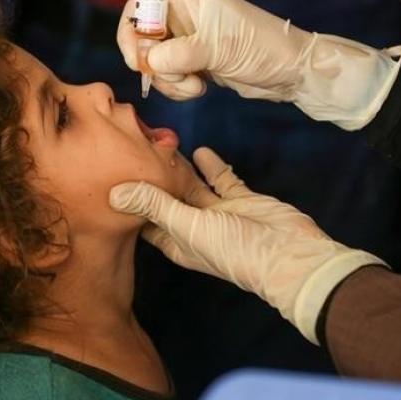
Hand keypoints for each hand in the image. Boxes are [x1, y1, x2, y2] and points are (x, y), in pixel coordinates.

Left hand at [110, 148, 384, 343]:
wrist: (289, 254)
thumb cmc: (233, 248)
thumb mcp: (188, 226)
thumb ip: (155, 205)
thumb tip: (113, 192)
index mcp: (177, 242)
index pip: (145, 220)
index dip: (130, 201)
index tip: (111, 175)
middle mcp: (194, 227)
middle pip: (167, 199)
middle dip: (153, 178)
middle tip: (134, 149)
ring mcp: (218, 212)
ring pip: (192, 186)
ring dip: (179, 168)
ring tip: (160, 144)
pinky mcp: (240, 199)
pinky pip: (221, 179)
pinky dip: (210, 166)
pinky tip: (197, 148)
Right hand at [117, 0, 400, 129]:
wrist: (290, 72)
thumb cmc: (260, 48)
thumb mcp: (218, 48)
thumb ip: (178, 53)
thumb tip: (148, 61)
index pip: (141, 6)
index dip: (132, 33)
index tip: (139, 60)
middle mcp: (184, 13)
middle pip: (143, 37)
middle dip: (154, 63)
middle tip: (175, 79)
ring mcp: (187, 39)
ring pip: (154, 61)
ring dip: (169, 80)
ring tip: (196, 87)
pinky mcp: (193, 61)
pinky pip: (168, 75)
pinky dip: (177, 87)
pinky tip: (201, 89)